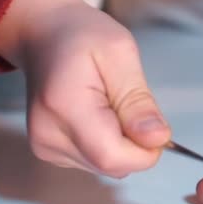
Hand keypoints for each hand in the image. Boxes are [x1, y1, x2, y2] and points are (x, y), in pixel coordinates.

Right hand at [0, 0, 170, 176]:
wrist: (45, 36)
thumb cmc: (81, 37)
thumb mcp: (121, 54)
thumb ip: (139, 101)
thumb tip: (156, 139)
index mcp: (64, 106)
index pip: (112, 157)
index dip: (144, 151)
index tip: (153, 125)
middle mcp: (48, 134)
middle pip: (111, 166)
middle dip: (136, 145)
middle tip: (129, 105)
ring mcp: (46, 147)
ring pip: (107, 167)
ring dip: (123, 144)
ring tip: (110, 106)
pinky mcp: (50, 152)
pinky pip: (96, 162)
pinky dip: (108, 144)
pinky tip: (100, 117)